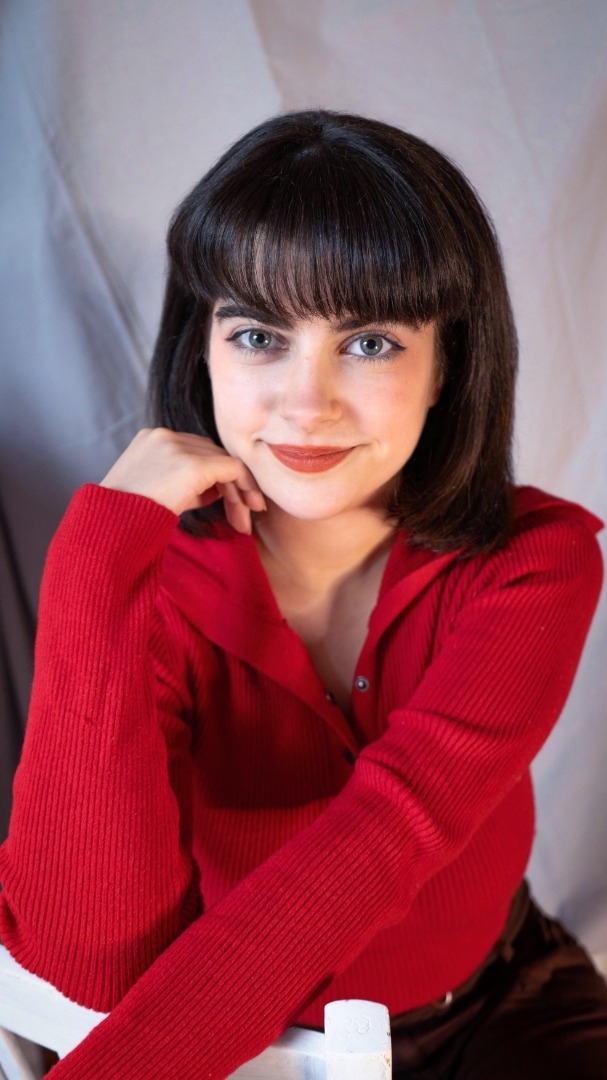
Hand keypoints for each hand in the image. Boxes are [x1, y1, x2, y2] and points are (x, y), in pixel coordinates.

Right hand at [99, 428, 265, 532]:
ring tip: (244, 521)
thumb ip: (184, 483)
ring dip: (239, 491)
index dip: (215, 476)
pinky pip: (232, 470)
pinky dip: (244, 487)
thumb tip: (217, 489)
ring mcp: (178, 447)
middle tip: (244, 516)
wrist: (109, 528)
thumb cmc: (127, 518)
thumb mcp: (154, 492)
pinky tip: (247, 509)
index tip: (229, 503)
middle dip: (231, 485)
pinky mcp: (193, 465)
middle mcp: (165, 436)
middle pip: (212, 453)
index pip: (196, 450)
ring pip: (225, 462)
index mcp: (151, 438)